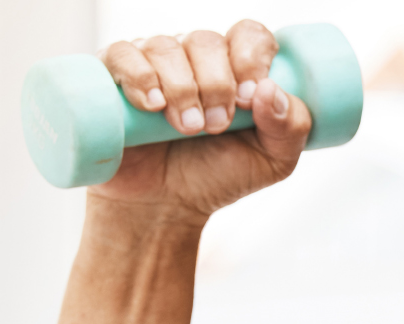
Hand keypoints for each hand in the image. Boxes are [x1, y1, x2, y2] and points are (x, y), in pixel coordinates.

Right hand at [93, 20, 313, 220]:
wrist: (164, 208)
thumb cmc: (218, 177)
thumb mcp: (272, 161)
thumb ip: (291, 128)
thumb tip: (272, 90)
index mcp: (235, 67)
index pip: (248, 35)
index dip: (250, 58)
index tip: (248, 98)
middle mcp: (194, 58)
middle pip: (206, 42)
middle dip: (216, 85)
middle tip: (215, 126)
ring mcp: (153, 65)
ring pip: (165, 47)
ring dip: (181, 88)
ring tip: (186, 128)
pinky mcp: (113, 79)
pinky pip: (121, 54)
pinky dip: (138, 75)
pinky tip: (151, 104)